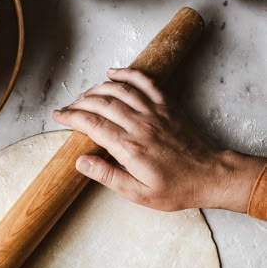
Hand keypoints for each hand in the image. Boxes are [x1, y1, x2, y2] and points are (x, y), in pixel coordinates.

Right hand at [53, 68, 265, 212]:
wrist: (210, 175)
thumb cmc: (176, 188)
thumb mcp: (138, 193)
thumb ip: (108, 176)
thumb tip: (81, 162)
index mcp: (130, 148)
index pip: (92, 125)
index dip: (72, 117)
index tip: (58, 116)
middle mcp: (140, 125)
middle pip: (101, 103)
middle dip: (79, 103)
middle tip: (66, 108)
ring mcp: (154, 112)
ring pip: (119, 90)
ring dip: (97, 89)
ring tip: (83, 95)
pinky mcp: (167, 105)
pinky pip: (144, 82)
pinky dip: (127, 74)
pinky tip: (113, 73)